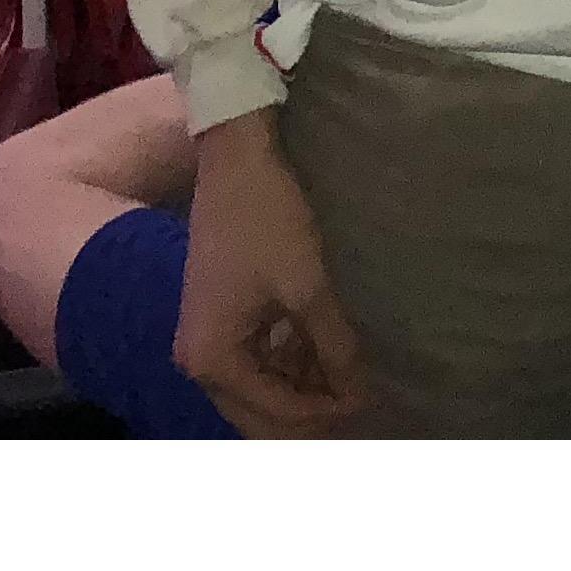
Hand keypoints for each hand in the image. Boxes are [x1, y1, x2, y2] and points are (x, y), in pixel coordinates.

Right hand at [174, 110, 370, 435]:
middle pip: (259, 411)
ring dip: (301, 386)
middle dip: (309, 412)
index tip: (373, 404)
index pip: (276, 410)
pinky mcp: (217, 317)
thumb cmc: (268, 221)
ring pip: (258, 387)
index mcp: (212, 361)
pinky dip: (288, 361)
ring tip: (351, 378)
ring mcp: (204, 339)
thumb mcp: (307, 289)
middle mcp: (197, 361)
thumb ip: (335, 349)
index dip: (327, 411)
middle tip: (360, 407)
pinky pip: (254, 359)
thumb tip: (361, 396)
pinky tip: (325, 350)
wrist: (236, 158)